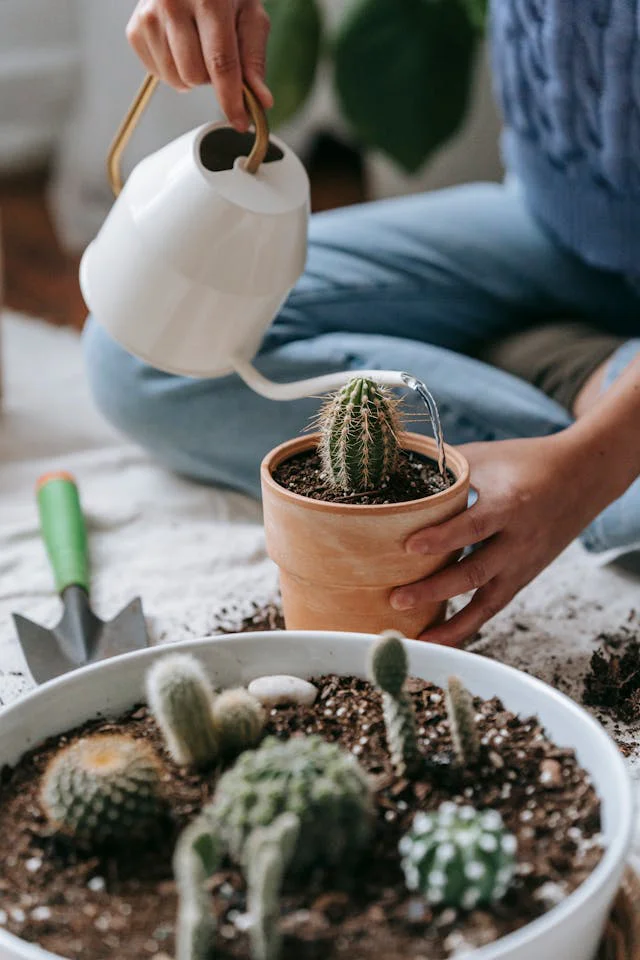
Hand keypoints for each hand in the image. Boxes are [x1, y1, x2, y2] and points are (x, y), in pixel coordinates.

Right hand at [127, 0, 272, 129]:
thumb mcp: (249, 14)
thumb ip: (254, 58)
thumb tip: (260, 100)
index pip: (220, 63)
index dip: (231, 99)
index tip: (240, 122)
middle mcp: (172, 3)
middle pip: (194, 76)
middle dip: (211, 78)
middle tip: (216, 55)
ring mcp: (148, 16)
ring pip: (175, 79)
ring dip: (191, 75)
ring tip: (198, 48)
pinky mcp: (135, 29)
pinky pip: (158, 73)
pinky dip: (173, 69)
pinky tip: (179, 47)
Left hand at [390, 433, 615, 644]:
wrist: (584, 476)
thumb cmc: (528, 462)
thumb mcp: (487, 457)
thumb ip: (446, 469)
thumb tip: (398, 469)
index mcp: (508, 506)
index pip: (472, 526)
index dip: (441, 538)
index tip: (408, 546)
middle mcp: (517, 541)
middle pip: (474, 572)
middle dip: (433, 589)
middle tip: (396, 598)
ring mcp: (522, 564)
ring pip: (485, 602)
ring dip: (449, 622)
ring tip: (415, 636)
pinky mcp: (522, 578)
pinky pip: (492, 608)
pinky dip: (466, 626)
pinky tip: (438, 638)